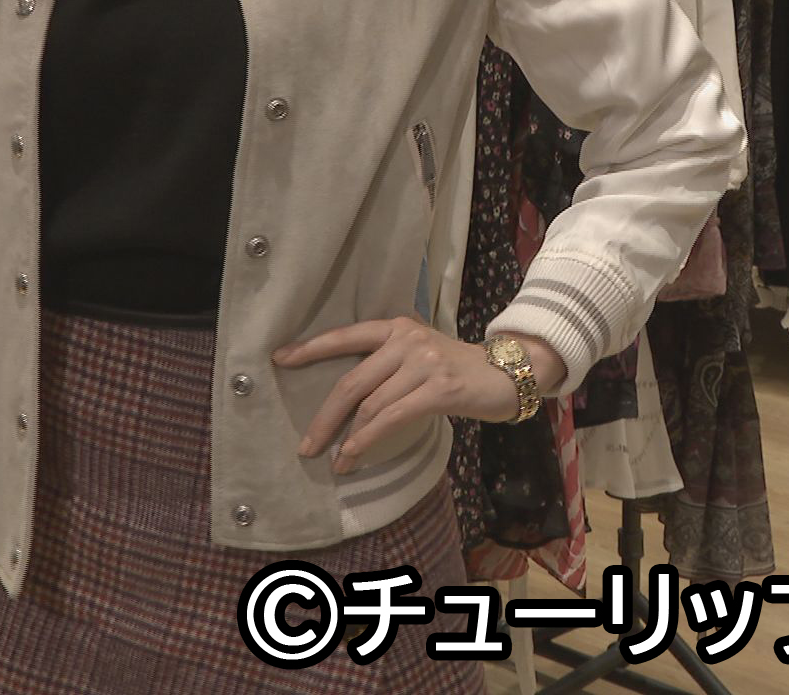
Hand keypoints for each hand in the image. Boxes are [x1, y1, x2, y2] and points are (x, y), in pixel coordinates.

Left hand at [271, 318, 566, 473]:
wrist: (509, 372)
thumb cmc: (457, 369)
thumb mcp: (419, 354)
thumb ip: (387, 364)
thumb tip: (346, 397)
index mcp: (396, 328)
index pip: (345, 336)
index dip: (310, 348)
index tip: (279, 359)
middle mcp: (406, 340)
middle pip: (352, 381)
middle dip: (324, 417)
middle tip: (305, 445)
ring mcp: (423, 362)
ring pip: (370, 405)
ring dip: (347, 438)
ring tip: (334, 460)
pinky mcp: (439, 388)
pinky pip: (392, 418)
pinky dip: (368, 440)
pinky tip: (354, 455)